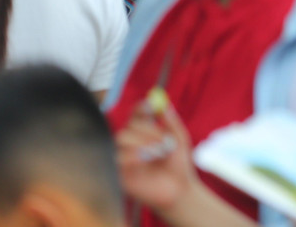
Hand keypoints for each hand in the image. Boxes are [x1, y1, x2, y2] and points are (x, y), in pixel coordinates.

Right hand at [116, 94, 199, 218]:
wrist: (179, 190)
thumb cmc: (179, 165)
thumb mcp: (180, 140)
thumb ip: (172, 122)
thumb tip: (164, 105)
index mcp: (145, 133)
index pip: (137, 116)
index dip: (140, 108)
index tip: (149, 105)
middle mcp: (132, 143)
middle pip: (128, 126)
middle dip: (146, 130)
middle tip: (162, 140)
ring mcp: (124, 158)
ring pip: (120, 139)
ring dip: (139, 142)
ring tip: (156, 153)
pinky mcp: (119, 173)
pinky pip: (115, 159)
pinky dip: (129, 155)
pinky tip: (143, 160)